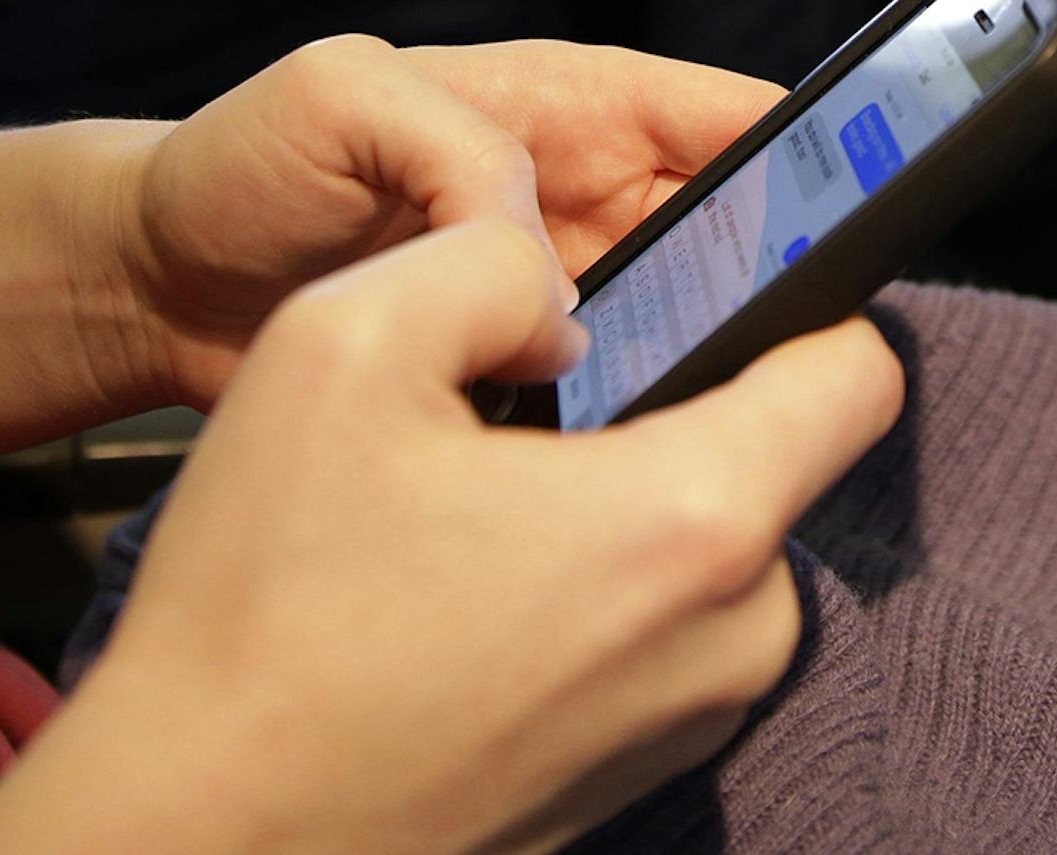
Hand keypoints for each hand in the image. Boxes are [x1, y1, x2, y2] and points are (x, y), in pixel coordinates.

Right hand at [0, 227, 903, 854]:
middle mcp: (728, 641)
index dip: (799, 289)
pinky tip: (452, 584)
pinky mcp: (626, 779)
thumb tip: (558, 280)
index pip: (858, 371)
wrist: (197, 829)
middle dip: (662, 398)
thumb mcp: (346, 339)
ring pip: (699, 543)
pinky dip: (580, 584)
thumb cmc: (266, 598)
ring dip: (609, 495)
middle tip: (512, 391)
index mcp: (689, 522)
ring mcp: (682, 727)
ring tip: (460, 494)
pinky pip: (649, 630)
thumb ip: (486, 257)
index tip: (716, 265)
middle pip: (766, 455)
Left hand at [108, 36, 785, 409]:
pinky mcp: (512, 380)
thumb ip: (454, 147)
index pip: (718, 116)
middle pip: (729, 236)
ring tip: (699, 416)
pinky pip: (610, 403)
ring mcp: (548, 295)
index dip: (807, 151)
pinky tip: (618, 471)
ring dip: (700, 369)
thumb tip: (544, 252)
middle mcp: (573, 199)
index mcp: (555, 106)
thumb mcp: (335, 97)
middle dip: (771, 287)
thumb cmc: (234, 163)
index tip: (868, 205)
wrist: (155, 281)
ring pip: (682, 328)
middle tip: (786, 350)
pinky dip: (626, 430)